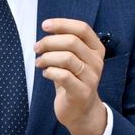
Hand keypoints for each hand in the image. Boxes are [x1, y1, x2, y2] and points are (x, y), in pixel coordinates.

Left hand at [35, 18, 106, 134]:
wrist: (81, 111)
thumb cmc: (73, 80)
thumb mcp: (73, 59)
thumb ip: (65, 43)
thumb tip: (48, 27)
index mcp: (96, 49)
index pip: (83, 29)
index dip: (62, 24)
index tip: (44, 25)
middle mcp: (97, 62)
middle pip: (72, 41)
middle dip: (49, 42)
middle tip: (36, 48)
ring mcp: (91, 78)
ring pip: (67, 58)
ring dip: (47, 58)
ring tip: (39, 62)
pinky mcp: (82, 92)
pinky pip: (63, 76)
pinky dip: (50, 72)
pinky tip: (46, 74)